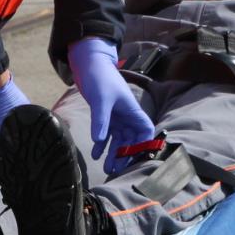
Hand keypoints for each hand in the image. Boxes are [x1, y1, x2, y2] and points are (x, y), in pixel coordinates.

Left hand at [68, 38, 155, 174]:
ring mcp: (117, 117)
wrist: (89, 65)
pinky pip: (106, 135)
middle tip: (116, 169)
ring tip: (107, 168)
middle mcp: (127, 116)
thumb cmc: (100, 78)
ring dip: (113, 153)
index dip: (144, 144)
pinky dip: (102, 144)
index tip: (136, 157)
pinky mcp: (106, 117)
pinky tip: (95, 154)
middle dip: (125, 155)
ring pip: (119, 140)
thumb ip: (101, 120)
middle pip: (131, 140)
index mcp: (133, 110)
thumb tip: (99, 141)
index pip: (145, 130)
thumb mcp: (101, 99)